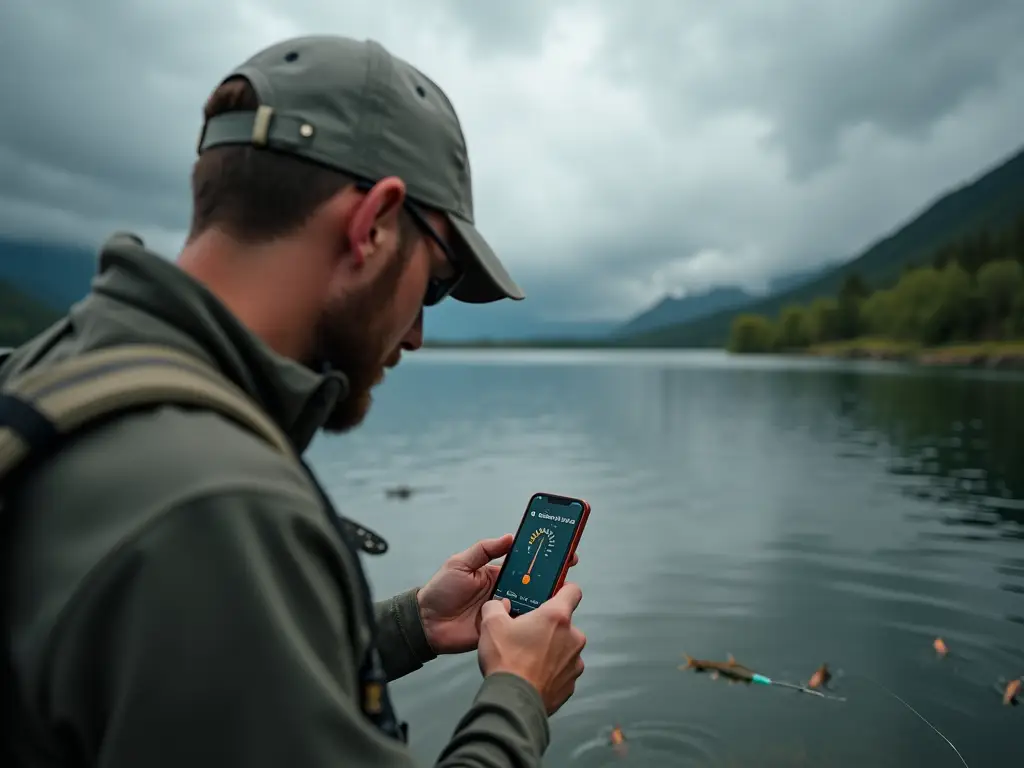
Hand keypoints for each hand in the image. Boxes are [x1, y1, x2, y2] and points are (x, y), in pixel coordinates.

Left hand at [417, 534, 578, 654]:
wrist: (427, 624)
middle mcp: (505, 591)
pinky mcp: (503, 629)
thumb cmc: (441, 590)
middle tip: (568, 569)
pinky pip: (522, 624)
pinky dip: (534, 620)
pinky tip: (546, 615)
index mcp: (497, 573)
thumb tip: (510, 536)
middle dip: (552, 575)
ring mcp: (506, 611)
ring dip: (545, 597)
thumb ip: (484, 549)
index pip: (525, 562)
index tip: (562, 550)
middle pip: (534, 582)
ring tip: (561, 590)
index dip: (543, 556)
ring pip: (532, 603)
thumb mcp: (460, 563)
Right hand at [477, 582, 586, 714]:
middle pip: (564, 623)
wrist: (513, 700)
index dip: (564, 589)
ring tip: (527, 659)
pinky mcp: (571, 683)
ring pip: (564, 647)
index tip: (554, 593)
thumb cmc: (506, 660)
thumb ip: (496, 606)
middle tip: (526, 634)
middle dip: (548, 626)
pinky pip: (562, 670)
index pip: (573, 591)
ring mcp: (575, 661)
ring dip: (551, 650)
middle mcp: (573, 637)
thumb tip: (500, 605)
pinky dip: (551, 671)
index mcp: (557, 616)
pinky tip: (532, 675)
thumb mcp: (491, 624)